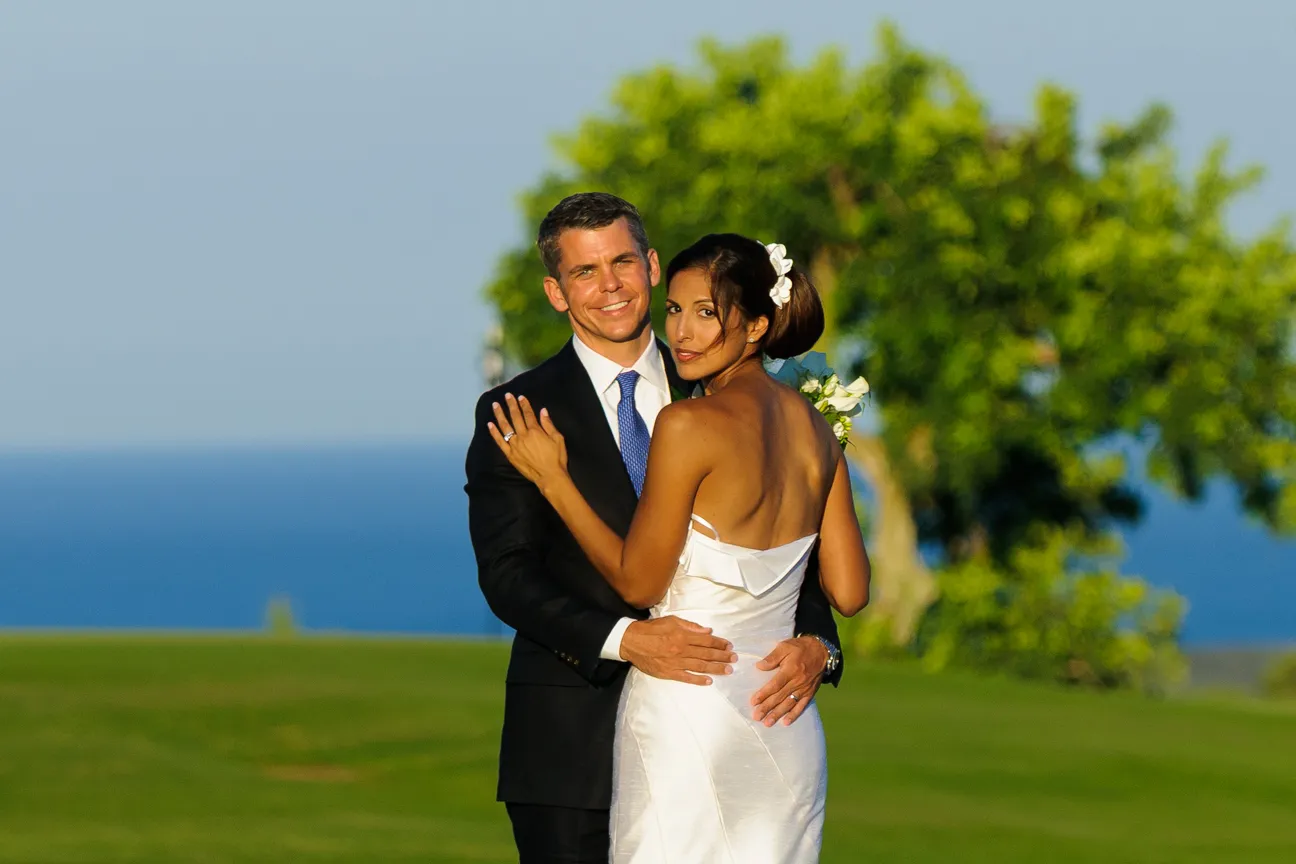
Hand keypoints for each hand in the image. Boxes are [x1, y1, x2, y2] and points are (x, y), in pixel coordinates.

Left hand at [488, 393, 567, 491]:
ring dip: (500, 414)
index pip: (528, 414)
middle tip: (507, 395)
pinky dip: (494, 432)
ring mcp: (515, 445)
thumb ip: (548, 424)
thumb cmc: (557, 458)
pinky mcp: (510, 454)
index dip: (524, 404)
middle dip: (511, 405)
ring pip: (505, 426)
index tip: (520, 397)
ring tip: (495, 405)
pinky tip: (490, 424)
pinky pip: (499, 441)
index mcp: (535, 431)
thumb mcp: (558, 439)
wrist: (550, 476)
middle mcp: (523, 436)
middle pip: (516, 417)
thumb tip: (543, 411)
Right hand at [619, 616, 736, 685]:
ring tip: (728, 670)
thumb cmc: (651, 629)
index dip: (719, 643)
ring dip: (716, 668)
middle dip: (722, 656)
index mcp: (683, 635)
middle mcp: (681, 649)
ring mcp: (675, 662)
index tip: (729, 646)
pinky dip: (698, 680)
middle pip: (706, 654)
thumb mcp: (671, 621)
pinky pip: (686, 677)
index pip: (706, 640)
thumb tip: (708, 631)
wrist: (631, 641)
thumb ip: (690, 626)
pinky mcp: (668, 673)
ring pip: (700, 666)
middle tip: (734, 659)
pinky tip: (709, 681)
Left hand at [751, 636, 827, 726]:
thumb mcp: (784, 646)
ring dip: (778, 714)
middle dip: (767, 708)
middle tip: (756, 716)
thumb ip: (772, 657)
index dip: (764, 694)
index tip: (753, 702)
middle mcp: (797, 682)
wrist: (821, 650)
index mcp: (790, 670)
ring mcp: (804, 689)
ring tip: (767, 723)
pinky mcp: (810, 693)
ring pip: (789, 704)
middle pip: (780, 697)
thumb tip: (759, 666)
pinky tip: (786, 722)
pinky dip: (794, 715)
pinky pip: (802, 706)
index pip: (775, 685)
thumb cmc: (800, 648)